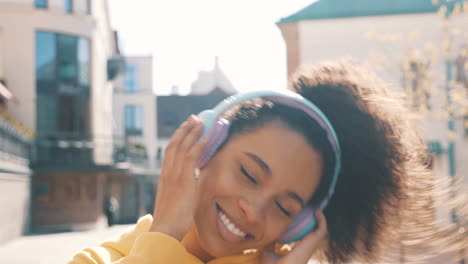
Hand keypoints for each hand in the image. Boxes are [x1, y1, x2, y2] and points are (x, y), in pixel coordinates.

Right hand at [150, 115, 207, 240]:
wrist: (165, 230)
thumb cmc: (171, 220)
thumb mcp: (176, 200)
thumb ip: (183, 189)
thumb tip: (193, 183)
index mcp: (164, 177)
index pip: (170, 152)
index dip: (178, 138)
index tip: (186, 129)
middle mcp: (167, 173)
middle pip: (175, 144)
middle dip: (185, 130)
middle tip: (193, 118)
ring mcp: (174, 175)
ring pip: (182, 147)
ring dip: (192, 132)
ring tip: (201, 122)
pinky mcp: (183, 181)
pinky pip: (191, 158)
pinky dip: (198, 145)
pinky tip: (206, 138)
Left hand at [261, 210, 327, 263]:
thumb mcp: (268, 251)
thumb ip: (270, 243)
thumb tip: (269, 234)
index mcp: (297, 252)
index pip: (303, 239)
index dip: (304, 229)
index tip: (300, 218)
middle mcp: (306, 249)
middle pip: (313, 234)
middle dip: (313, 222)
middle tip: (310, 209)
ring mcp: (310, 246)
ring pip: (320, 231)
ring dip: (319, 219)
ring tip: (315, 208)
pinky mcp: (312, 243)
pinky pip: (321, 230)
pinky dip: (321, 220)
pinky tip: (316, 210)